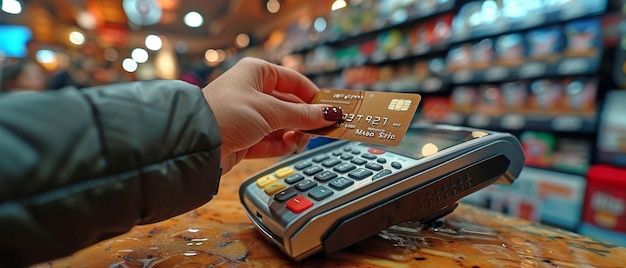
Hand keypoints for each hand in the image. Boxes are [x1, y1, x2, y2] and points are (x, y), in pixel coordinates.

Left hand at [202, 57, 340, 173]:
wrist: (195, 143)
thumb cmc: (226, 113)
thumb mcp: (270, 111)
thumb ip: (303, 115)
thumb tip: (330, 114)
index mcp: (257, 73)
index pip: (295, 81)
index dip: (314, 96)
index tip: (331, 109)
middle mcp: (252, 92)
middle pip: (290, 105)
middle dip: (305, 119)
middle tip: (323, 130)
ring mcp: (248, 116)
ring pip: (282, 124)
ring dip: (295, 133)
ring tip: (302, 140)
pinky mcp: (245, 138)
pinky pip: (271, 140)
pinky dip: (283, 144)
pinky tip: (291, 146)